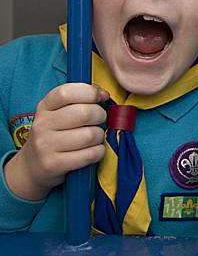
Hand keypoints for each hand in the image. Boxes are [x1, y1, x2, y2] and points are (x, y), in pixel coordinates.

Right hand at [4, 83, 107, 199]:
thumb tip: (103, 94)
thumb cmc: (55, 134)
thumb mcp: (60, 112)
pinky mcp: (53, 164)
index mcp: (45, 107)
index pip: (66, 92)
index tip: (100, 97)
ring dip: (100, 136)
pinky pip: (90, 154)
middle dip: (100, 116)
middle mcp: (42, 124)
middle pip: (84, 113)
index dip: (90, 93)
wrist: (32, 166)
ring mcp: (46, 146)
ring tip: (94, 137)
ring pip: (90, 135)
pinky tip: (93, 150)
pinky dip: (99, 151)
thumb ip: (81, 98)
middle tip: (99, 120)